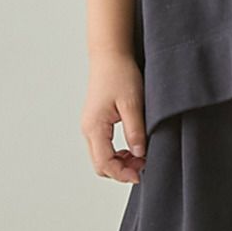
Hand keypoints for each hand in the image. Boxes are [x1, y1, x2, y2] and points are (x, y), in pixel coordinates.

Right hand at [81, 52, 146, 183]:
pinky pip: (103, 148)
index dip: (123, 174)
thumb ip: (135, 131)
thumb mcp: (133, 104)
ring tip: (140, 156)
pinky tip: (132, 148)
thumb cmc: (120, 74)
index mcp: (95, 127)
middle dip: (121, 171)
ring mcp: (91, 127)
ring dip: (120, 163)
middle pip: (100, 165)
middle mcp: (88, 129)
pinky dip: (117, 154)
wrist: (110, 56)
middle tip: (143, 165)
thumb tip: (139, 154)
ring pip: (101, 158)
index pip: (104, 163)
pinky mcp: (96, 123)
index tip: (141, 174)